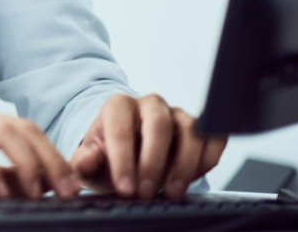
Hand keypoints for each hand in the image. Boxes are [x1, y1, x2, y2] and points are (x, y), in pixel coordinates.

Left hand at [71, 93, 227, 199]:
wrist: (130, 159)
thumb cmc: (109, 159)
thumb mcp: (91, 163)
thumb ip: (84, 161)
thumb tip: (86, 159)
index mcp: (119, 107)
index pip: (121, 129)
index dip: (123, 161)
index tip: (125, 188)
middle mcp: (150, 104)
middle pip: (158, 125)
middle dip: (153, 162)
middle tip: (146, 192)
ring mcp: (178, 114)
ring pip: (190, 130)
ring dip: (184, 165)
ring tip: (172, 192)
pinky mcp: (200, 128)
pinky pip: (212, 137)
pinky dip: (207, 159)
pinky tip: (194, 179)